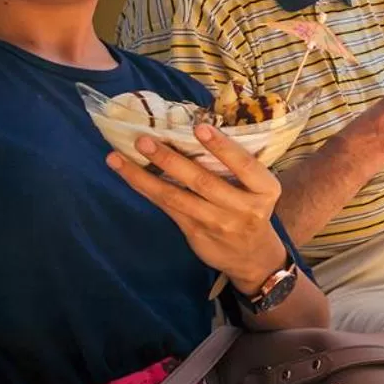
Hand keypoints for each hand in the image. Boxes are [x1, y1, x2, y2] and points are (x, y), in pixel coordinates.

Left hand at [108, 125, 286, 293]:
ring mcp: (217, 223)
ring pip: (176, 197)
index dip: (222, 147)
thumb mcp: (258, 189)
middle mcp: (243, 208)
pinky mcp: (196, 232)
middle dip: (170, 159)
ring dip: (144, 176)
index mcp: (265, 190)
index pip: (245, 165)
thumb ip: (237, 167)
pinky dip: (146, 189)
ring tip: (118, 158)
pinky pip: (167, 207)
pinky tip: (128, 174)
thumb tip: (196, 129)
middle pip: (202, 181)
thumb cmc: (252, 208)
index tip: (199, 127)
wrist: (252, 256)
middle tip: (143, 140)